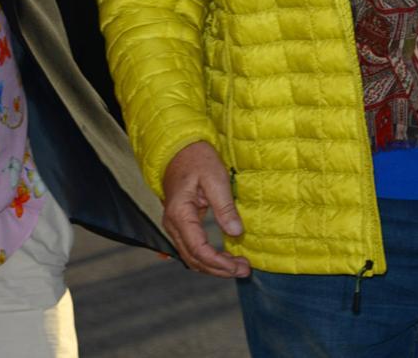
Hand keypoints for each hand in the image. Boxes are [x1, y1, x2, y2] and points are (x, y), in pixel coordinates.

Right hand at [162, 141, 250, 278]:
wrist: (180, 147)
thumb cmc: (198, 159)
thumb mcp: (216, 178)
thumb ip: (224, 207)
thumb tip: (236, 232)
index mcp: (180, 213)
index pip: (198, 249)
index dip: (218, 263)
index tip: (238, 266)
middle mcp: (172, 223)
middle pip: (193, 258)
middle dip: (218, 268)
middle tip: (244, 270)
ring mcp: (174, 224)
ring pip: (191, 256)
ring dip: (213, 265)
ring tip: (238, 266)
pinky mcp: (181, 222)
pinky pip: (192, 247)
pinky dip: (207, 256)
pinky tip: (224, 258)